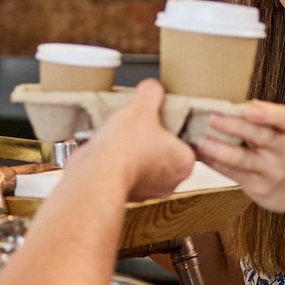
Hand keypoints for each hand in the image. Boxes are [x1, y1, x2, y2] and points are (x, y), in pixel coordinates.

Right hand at [77, 79, 194, 201]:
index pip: (187, 142)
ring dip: (135, 154)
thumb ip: (151, 93)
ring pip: (146, 167)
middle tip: (141, 127)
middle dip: (153, 141)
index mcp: (184, 162)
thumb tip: (152, 88)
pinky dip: (120, 165)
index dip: (173, 128)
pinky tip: (110, 151)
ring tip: (122, 138)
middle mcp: (170, 182)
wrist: (97, 173)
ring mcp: (148, 192)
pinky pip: (126, 175)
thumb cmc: (125, 146)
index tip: (161, 120)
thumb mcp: (142, 106)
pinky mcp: (127, 196)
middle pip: (166, 154)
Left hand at [196, 101, 284, 227]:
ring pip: (244, 161)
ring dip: (220, 151)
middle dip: (236, 127)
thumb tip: (230, 106)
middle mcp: (284, 152)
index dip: (268, 113)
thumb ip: (265, 121)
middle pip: (261, 138)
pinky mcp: (259, 189)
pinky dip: (216, 164)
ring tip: (201, 142)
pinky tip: (201, 156)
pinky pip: (234, 175)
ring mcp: (271, 173)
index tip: (249, 108)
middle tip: (213, 118)